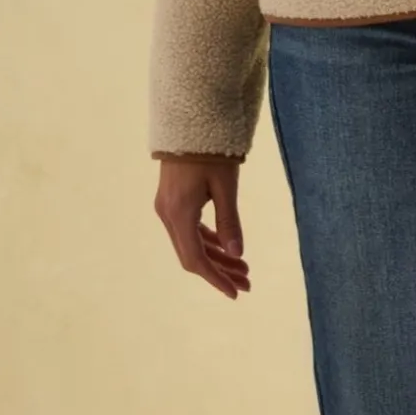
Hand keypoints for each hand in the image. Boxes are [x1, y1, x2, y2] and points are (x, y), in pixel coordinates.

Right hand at [154, 154, 250, 297]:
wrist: (188, 121)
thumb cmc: (210, 150)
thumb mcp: (226, 186)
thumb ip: (230, 221)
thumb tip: (237, 255)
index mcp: (179, 213)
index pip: (195, 259)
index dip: (215, 279)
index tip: (235, 293)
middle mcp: (168, 215)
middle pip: (193, 255)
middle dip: (220, 272)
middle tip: (247, 283)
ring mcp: (168, 208)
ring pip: (192, 244)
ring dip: (216, 258)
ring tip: (244, 268)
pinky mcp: (172, 202)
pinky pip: (189, 230)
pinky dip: (208, 241)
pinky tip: (227, 249)